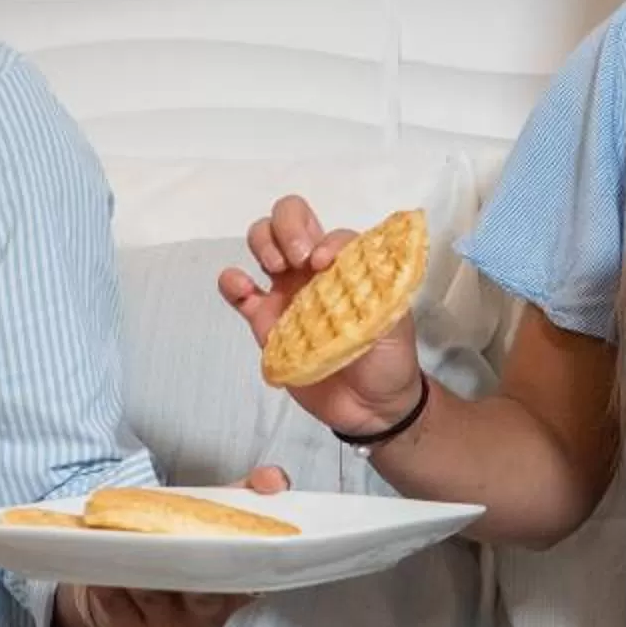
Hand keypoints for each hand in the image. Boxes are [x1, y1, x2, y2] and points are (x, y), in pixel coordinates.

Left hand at [52, 465, 286, 626]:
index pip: (246, 578)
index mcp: (237, 590)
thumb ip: (246, 495)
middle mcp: (209, 615)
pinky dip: (111, 589)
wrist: (133, 582)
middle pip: (203, 595)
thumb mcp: (214, 519)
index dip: (238, 557)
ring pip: (158, 598)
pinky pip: (121, 611)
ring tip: (124, 544)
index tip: (222, 534)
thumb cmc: (181, 549)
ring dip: (140, 571)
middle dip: (186, 566)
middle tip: (169, 536)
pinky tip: (100, 571)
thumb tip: (273, 478)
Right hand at [215, 196, 424, 439]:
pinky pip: (238, 292)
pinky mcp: (264, 322)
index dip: (325, 238)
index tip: (324, 265)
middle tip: (296, 259)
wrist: (371, 407)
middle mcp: (312, 270)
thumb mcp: (394, 317)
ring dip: (262, 242)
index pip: (329, 231)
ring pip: (261, 243)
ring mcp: (285, 293)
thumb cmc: (388, 357)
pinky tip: (241, 287)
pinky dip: (231, 280)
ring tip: (274, 268)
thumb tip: (336, 261)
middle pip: (288, 219)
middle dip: (286, 226)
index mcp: (346, 265)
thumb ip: (373, 285)